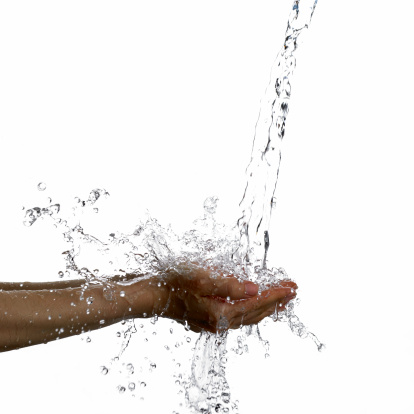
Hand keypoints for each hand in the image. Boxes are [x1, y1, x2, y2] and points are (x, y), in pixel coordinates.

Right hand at [158, 268, 297, 332]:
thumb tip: (254, 289)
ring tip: (281, 300)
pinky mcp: (209, 318)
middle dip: (276, 302)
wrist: (152, 295)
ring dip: (266, 307)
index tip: (292, 287)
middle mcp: (220, 322)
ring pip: (248, 317)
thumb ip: (230, 285)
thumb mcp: (203, 279)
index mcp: (221, 314)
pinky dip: (252, 309)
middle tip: (293, 292)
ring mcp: (214, 322)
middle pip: (256, 314)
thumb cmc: (175, 284)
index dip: (276, 295)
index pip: (256, 304)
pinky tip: (254, 304)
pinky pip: (238, 316)